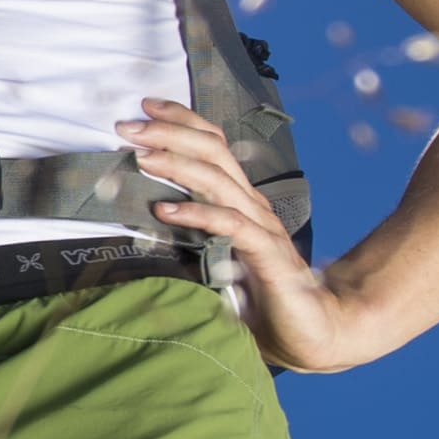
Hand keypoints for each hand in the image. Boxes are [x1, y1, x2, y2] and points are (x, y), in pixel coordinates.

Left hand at [124, 97, 394, 372]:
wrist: (311, 332)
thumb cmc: (259, 297)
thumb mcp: (215, 258)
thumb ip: (188, 236)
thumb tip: (139, 218)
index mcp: (240, 200)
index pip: (213, 146)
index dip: (182, 120)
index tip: (144, 107)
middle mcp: (251, 204)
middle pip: (212, 151)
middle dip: (169, 132)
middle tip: (127, 126)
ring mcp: (261, 227)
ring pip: (218, 180)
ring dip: (176, 163)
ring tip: (140, 157)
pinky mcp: (267, 255)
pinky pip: (230, 225)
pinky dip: (197, 213)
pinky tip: (165, 210)